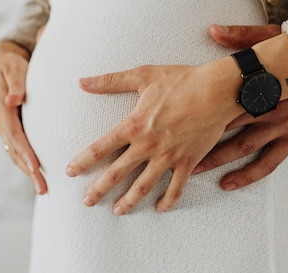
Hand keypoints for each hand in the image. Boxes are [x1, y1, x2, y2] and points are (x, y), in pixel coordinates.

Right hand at [0, 37, 46, 194]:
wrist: (1, 61)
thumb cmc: (11, 63)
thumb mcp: (13, 67)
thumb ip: (16, 83)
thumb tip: (13, 99)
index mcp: (1, 109)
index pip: (15, 135)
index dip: (25, 152)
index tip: (36, 168)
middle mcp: (1, 121)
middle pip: (15, 150)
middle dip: (28, 170)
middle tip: (43, 188)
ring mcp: (4, 126)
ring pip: (15, 153)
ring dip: (28, 172)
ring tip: (42, 189)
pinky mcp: (10, 128)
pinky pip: (17, 149)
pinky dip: (26, 163)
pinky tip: (37, 175)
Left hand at [66, 58, 245, 214]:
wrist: (217, 90)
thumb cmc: (181, 80)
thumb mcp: (143, 76)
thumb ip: (110, 81)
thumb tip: (82, 82)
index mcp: (134, 125)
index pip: (101, 148)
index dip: (83, 161)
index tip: (70, 171)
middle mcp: (148, 145)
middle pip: (117, 173)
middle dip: (99, 189)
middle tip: (87, 201)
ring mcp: (168, 156)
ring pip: (144, 185)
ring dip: (129, 200)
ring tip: (118, 211)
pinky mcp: (188, 161)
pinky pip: (176, 187)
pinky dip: (168, 200)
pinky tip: (160, 208)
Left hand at [192, 24, 287, 188]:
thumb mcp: (271, 39)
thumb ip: (241, 37)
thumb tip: (213, 29)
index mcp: (258, 83)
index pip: (222, 98)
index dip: (199, 108)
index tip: (178, 115)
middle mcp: (267, 106)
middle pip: (227, 125)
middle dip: (202, 137)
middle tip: (177, 147)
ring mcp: (280, 125)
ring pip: (243, 147)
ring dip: (219, 159)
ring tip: (196, 170)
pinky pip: (268, 161)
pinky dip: (249, 174)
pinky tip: (230, 183)